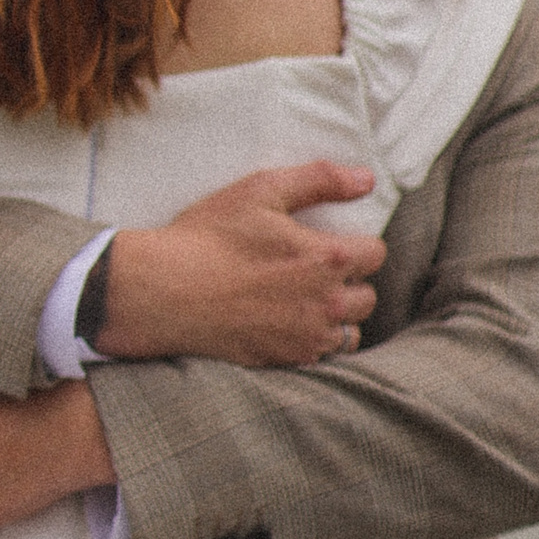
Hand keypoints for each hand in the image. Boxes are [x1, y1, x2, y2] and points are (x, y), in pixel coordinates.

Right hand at [101, 163, 384, 368]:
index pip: (375, 254)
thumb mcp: (260, 191)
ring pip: (348, 331)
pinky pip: (320, 355)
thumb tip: (366, 178)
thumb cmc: (208, 238)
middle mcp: (326, 302)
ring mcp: (306, 337)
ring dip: (336, 317)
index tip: (329, 244)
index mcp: (327, 258)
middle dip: (348, 282)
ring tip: (306, 302)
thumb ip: (319, 180)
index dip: (355, 245)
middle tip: (313, 272)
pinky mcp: (285, 360)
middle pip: (367, 296)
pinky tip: (287, 324)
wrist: (162, 292)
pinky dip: (312, 341)